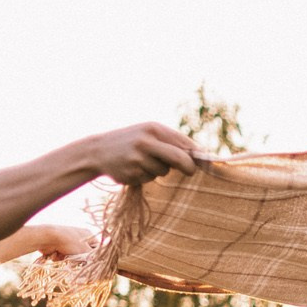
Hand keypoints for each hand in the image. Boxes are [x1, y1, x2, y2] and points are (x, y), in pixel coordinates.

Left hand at [33, 224, 94, 259]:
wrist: (47, 238)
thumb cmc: (69, 242)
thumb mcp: (85, 250)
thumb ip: (93, 257)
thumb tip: (99, 262)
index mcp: (87, 234)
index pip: (96, 248)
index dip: (94, 256)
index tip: (92, 262)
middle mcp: (78, 237)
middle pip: (83, 254)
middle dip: (78, 258)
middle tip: (76, 259)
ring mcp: (68, 242)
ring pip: (72, 257)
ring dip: (69, 259)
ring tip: (64, 255)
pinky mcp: (59, 247)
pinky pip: (63, 257)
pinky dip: (60, 258)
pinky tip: (57, 254)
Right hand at [81, 123, 205, 184]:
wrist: (98, 150)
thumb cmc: (131, 142)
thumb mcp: (149, 134)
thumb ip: (171, 142)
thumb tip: (201, 155)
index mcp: (154, 128)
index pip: (184, 142)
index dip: (199, 155)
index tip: (209, 164)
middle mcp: (146, 141)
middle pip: (179, 158)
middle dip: (189, 168)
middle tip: (190, 172)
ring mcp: (138, 157)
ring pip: (163, 171)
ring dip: (158, 171)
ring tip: (143, 162)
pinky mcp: (132, 172)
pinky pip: (149, 178)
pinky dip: (145, 176)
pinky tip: (133, 168)